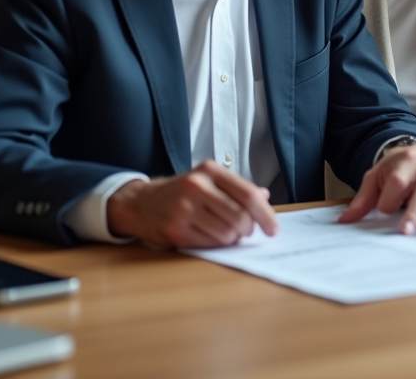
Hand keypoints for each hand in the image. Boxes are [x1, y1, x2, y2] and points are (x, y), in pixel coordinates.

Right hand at [106, 160, 278, 247]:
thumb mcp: (209, 180)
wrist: (141, 203)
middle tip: (246, 232)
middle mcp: (196, 186)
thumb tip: (264, 197)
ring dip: (232, 238)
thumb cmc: (182, 192)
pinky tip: (210, 236)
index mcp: (210, 171)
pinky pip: (209, 244)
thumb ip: (237, 189)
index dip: (266, 215)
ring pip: (226, 233)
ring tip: (225, 233)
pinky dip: (216, 244)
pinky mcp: (174, 229)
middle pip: (240, 217)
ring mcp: (183, 208)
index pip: (248, 195)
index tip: (273, 229)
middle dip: (248, 230)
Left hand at [337, 145, 415, 234]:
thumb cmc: (394, 170)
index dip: (389, 198)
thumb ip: (363, 200)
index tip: (382, 213)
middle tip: (405, 230)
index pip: (398, 181)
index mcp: (406, 161)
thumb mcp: (375, 178)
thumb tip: (345, 220)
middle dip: (415, 210)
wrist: (414, 153)